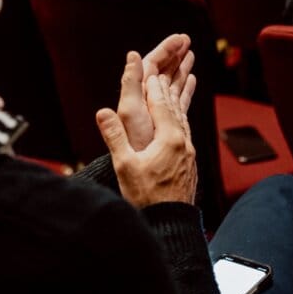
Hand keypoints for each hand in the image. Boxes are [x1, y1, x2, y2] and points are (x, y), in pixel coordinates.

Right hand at [97, 73, 197, 206]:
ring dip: (178, 101)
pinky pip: (186, 133)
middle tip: (166, 70)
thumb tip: (103, 112)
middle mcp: (183, 143)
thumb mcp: (125, 166)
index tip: (151, 71)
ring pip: (183, 120)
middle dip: (169, 87)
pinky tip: (180, 123)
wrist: (170, 223)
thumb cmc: (146, 198)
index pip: (161, 105)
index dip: (154, 87)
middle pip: (175, 108)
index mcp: (169, 139)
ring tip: (180, 85)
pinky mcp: (189, 164)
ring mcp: (189, 154)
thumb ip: (115, 136)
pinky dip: (182, 120)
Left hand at [117, 35, 196, 151]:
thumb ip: (130, 83)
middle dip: (174, 54)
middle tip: (188, 40)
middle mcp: (146, 101)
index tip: (181, 38)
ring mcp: (157, 112)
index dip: (165, 49)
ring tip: (191, 55)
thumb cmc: (137, 145)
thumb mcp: (130, 111)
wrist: (144, 176)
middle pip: (161, 70)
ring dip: (180, 68)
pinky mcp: (167, 123)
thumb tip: (132, 55)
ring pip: (171, 83)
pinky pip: (177, 99)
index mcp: (137, 95)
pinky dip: (184, 88)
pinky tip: (192, 80)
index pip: (151, 63)